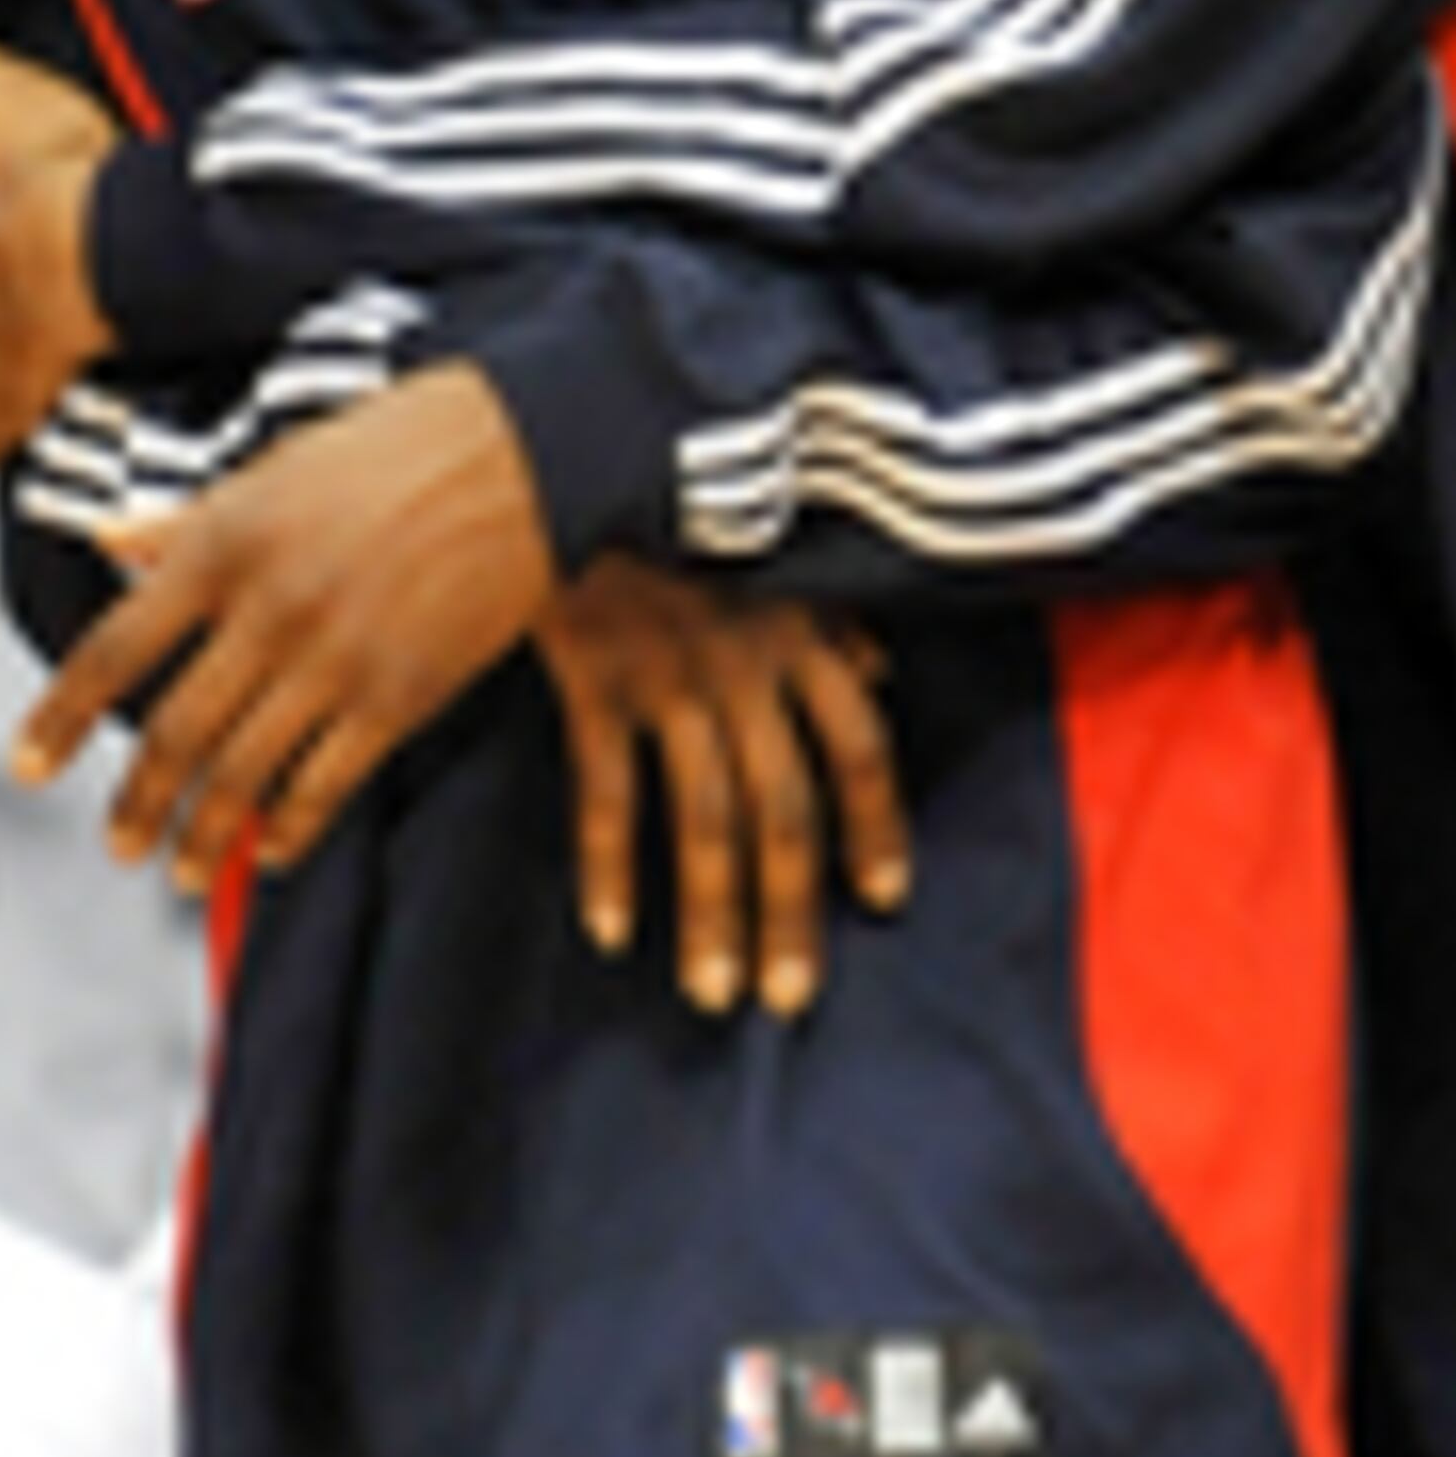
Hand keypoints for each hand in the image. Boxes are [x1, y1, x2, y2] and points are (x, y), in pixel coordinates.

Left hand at [16, 362, 557, 893]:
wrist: (524, 449)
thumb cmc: (396, 446)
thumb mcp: (272, 467)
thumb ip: (188, 521)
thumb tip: (109, 542)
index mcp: (222, 542)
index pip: (115, 649)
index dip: (61, 718)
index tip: (28, 766)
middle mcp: (267, 606)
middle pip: (175, 733)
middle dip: (138, 804)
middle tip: (121, 846)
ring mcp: (335, 657)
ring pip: (245, 773)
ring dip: (207, 835)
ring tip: (186, 870)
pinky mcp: (401, 694)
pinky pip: (327, 783)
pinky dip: (291, 827)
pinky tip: (274, 848)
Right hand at [541, 559, 909, 1018]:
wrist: (571, 459)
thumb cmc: (676, 513)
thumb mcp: (771, 550)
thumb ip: (830, 617)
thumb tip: (880, 670)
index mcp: (799, 631)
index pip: (860, 746)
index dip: (876, 827)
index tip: (885, 899)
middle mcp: (746, 664)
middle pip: (785, 809)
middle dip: (791, 911)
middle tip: (790, 997)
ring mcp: (669, 676)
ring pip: (705, 818)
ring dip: (711, 916)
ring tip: (712, 993)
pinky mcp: (593, 680)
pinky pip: (607, 791)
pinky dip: (608, 864)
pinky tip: (610, 929)